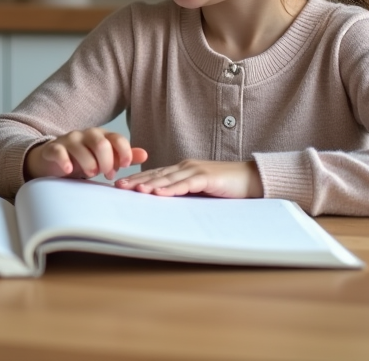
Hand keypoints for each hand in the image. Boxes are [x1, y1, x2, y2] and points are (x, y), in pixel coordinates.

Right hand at [24, 129, 148, 181]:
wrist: (55, 160)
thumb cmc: (84, 159)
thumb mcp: (106, 158)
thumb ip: (124, 156)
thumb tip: (145, 155)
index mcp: (102, 136)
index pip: (117, 139)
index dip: (124, 153)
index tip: (125, 166)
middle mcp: (86, 135)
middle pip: (101, 144)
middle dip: (107, 162)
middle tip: (107, 175)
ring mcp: (69, 140)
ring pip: (82, 148)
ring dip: (89, 165)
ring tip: (90, 175)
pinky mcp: (54, 148)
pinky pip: (59, 152)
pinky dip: (65, 162)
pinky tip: (69, 171)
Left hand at [115, 159, 262, 198]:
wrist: (250, 179)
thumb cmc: (224, 186)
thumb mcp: (199, 190)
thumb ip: (183, 192)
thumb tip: (164, 202)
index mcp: (181, 169)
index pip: (155, 174)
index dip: (137, 179)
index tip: (121, 185)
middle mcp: (185, 167)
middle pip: (156, 174)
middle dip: (137, 181)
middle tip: (118, 186)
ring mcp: (196, 170)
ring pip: (168, 178)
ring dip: (150, 184)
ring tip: (134, 190)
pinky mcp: (207, 178)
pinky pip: (186, 184)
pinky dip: (172, 189)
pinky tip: (160, 193)